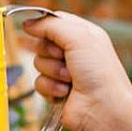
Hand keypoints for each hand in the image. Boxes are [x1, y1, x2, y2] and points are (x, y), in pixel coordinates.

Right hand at [26, 11, 131, 130]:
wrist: (104, 109)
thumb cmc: (99, 72)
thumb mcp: (79, 37)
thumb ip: (51, 25)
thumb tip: (28, 23)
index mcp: (82, 34)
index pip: (54, 21)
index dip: (43, 25)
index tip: (34, 29)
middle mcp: (73, 52)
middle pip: (42, 42)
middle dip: (49, 52)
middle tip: (65, 59)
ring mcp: (64, 72)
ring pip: (38, 63)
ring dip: (52, 72)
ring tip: (70, 79)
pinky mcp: (56, 90)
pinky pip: (38, 83)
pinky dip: (50, 87)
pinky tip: (65, 92)